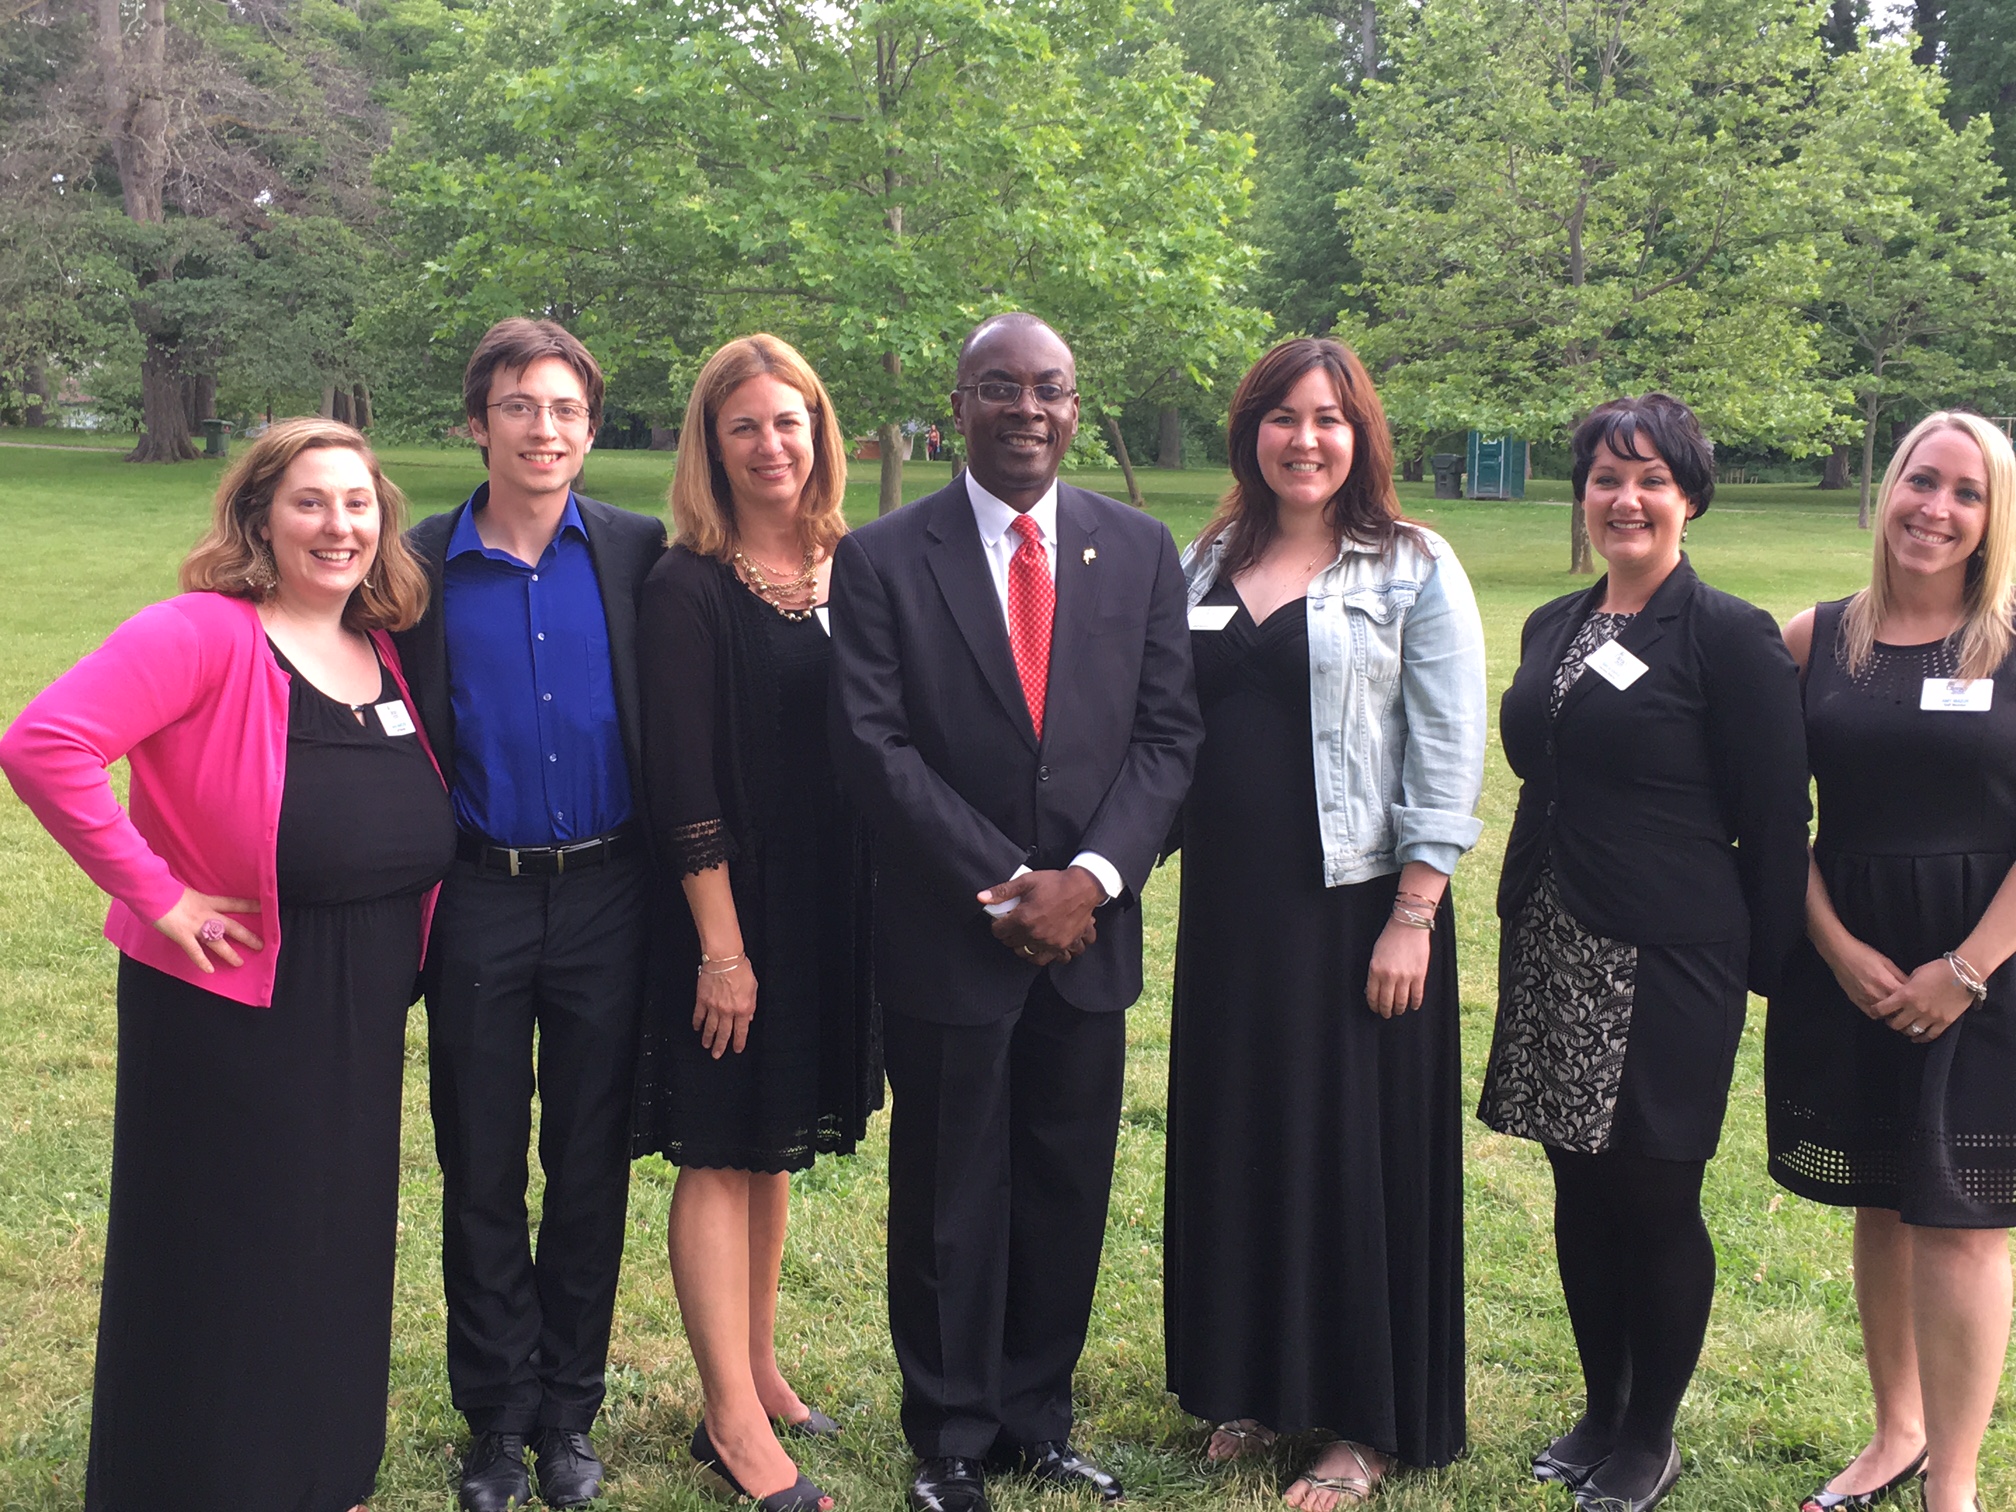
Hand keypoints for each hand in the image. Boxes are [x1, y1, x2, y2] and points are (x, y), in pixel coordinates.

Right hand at [151, 888, 262, 972]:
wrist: (153, 892)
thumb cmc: (165, 890)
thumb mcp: (186, 892)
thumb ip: (194, 901)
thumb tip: (195, 905)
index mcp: (207, 901)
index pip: (233, 903)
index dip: (249, 905)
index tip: (264, 907)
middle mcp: (206, 914)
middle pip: (232, 926)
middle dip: (247, 936)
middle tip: (260, 945)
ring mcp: (195, 926)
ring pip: (217, 941)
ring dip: (229, 953)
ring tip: (239, 962)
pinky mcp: (183, 935)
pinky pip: (195, 951)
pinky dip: (202, 961)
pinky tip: (210, 970)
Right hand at [692, 957, 758, 1057]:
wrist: (724, 959)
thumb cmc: (741, 970)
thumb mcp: (753, 988)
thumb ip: (751, 1005)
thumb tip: (749, 1018)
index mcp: (743, 1009)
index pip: (741, 1031)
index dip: (738, 1042)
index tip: (736, 1049)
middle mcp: (728, 1011)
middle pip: (724, 1033)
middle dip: (720, 1046)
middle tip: (717, 1055)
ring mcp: (713, 1007)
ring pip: (710, 1027)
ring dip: (708, 1038)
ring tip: (706, 1046)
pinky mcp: (702, 1000)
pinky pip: (699, 1016)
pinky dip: (697, 1023)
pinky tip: (697, 1028)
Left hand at [980, 867, 1104, 963]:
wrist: (1083, 888)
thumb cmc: (1054, 883)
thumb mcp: (1026, 881)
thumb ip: (1002, 891)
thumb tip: (981, 898)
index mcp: (1023, 918)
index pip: (999, 931)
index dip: (996, 924)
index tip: (1001, 919)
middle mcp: (1034, 933)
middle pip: (1010, 943)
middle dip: (1008, 934)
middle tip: (1012, 925)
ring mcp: (1049, 942)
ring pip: (1024, 954)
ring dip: (1021, 946)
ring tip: (1023, 936)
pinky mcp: (1061, 946)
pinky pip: (1044, 960)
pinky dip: (1038, 955)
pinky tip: (1037, 946)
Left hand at [1366, 918, 1430, 1016]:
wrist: (1408, 925)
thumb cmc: (1390, 937)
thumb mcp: (1375, 955)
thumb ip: (1375, 972)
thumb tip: (1374, 989)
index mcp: (1375, 970)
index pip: (1372, 995)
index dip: (1374, 1005)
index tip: (1375, 1009)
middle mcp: (1389, 976)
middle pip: (1386, 1002)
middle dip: (1385, 1011)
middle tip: (1386, 1014)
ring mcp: (1405, 977)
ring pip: (1401, 1002)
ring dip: (1399, 1009)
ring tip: (1398, 1011)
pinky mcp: (1419, 976)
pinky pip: (1417, 996)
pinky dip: (1415, 1003)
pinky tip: (1413, 1006)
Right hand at [1815, 930, 1908, 1017]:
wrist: (1840, 954)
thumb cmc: (1864, 954)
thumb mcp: (1887, 961)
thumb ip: (1899, 976)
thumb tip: (1912, 987)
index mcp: (1886, 982)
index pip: (1907, 999)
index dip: (1914, 1000)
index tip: (1917, 999)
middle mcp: (1876, 994)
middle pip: (1897, 1010)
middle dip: (1905, 1009)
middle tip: (1909, 1007)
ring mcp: (1865, 999)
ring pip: (1885, 1015)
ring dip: (1892, 1013)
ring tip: (1897, 1009)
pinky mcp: (1856, 1001)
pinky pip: (1872, 1014)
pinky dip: (1879, 1014)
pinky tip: (1883, 1009)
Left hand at [1872, 956, 1974, 1042]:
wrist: (1964, 974)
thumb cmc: (1938, 969)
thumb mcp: (1916, 974)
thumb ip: (1906, 985)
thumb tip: (1900, 992)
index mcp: (1905, 995)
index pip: (1882, 1009)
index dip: (1876, 1011)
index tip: (1875, 1011)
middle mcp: (1915, 1009)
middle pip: (1896, 1024)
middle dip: (1891, 1022)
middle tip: (1891, 1019)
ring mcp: (1930, 1017)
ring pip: (1911, 1031)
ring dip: (1905, 1030)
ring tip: (1904, 1027)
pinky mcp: (1944, 1022)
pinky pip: (1929, 1036)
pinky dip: (1921, 1038)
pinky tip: (1917, 1037)